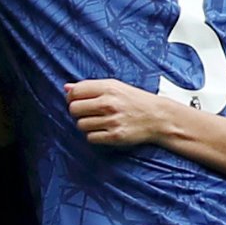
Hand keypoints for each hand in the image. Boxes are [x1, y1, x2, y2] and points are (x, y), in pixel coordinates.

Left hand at [63, 78, 185, 146]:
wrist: (158, 117)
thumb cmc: (135, 100)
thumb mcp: (115, 87)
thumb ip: (90, 86)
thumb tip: (66, 88)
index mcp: (108, 88)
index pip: (75, 92)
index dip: (72, 97)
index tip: (78, 101)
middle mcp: (109, 103)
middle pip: (74, 109)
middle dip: (77, 112)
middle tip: (88, 113)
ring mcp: (112, 120)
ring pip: (81, 125)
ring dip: (86, 125)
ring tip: (99, 122)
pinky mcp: (115, 136)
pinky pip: (90, 138)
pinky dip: (94, 136)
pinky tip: (104, 131)